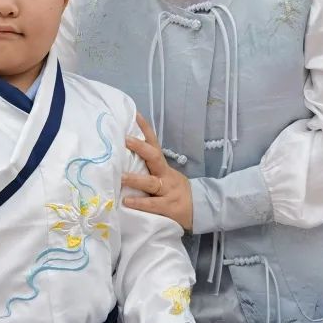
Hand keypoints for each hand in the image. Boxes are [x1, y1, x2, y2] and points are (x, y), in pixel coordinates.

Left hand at [121, 112, 193, 230]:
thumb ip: (147, 168)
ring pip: (152, 183)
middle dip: (140, 147)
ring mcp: (168, 191)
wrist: (201, 209)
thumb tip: (122, 157)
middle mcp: (166, 175)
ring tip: (121, 177)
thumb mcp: (164, 176)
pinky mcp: (169, 207)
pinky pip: (153, 204)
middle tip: (125, 139)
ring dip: (136, 179)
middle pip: (154, 157)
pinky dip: (140, 203)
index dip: (145, 129)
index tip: (134, 114)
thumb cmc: (174, 191)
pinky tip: (127, 201)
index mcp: (163, 166)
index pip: (154, 143)